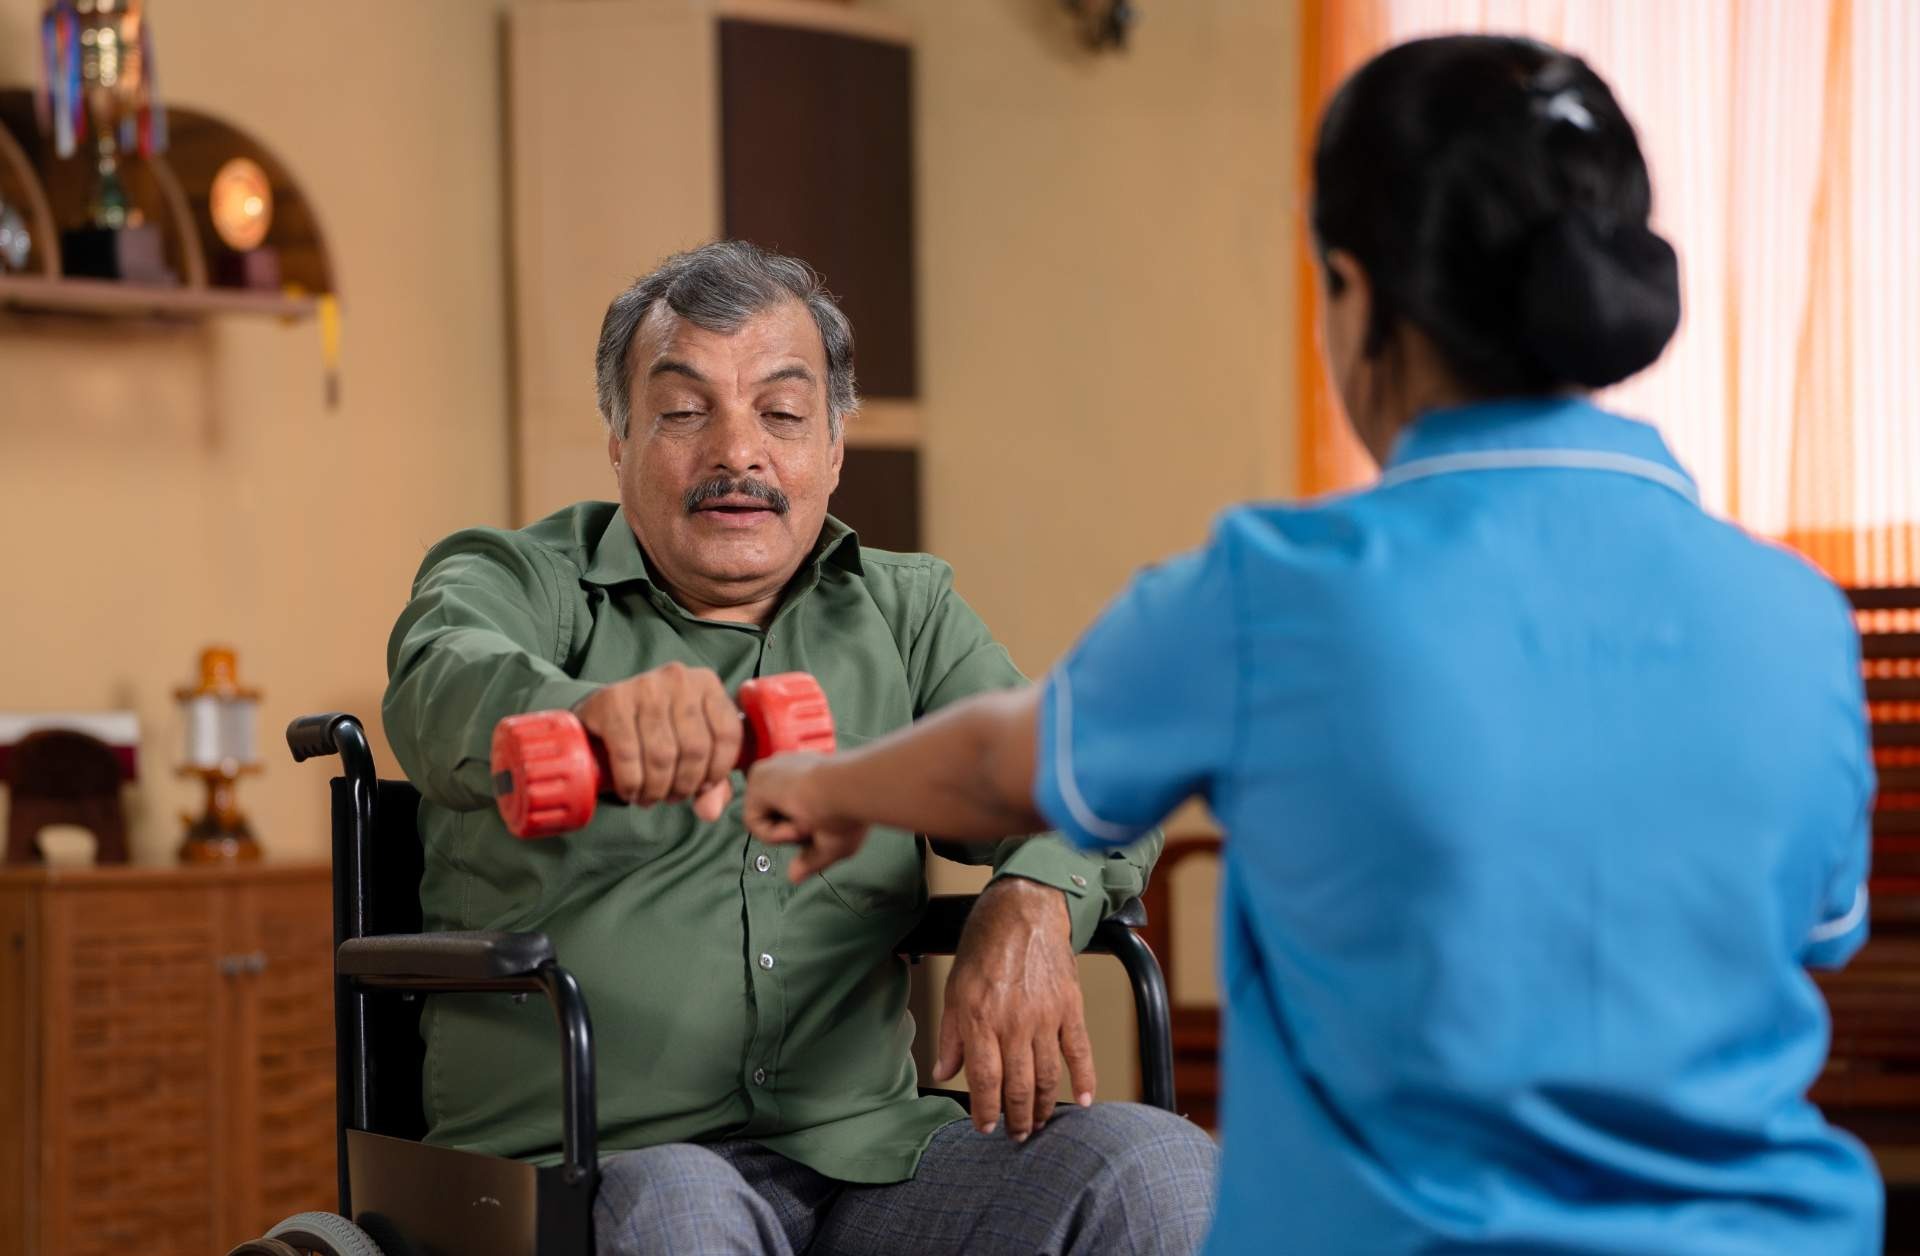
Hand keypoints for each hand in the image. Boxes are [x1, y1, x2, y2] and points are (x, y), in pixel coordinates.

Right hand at [572, 662, 742, 820]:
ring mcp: (645, 685)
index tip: (702, 789)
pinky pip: (629, 754)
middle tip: (672, 798)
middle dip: (684, 785)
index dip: (718, 771)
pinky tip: (631, 791)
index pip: (728, 734)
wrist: (602, 713)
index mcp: (707, 683)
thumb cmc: (657, 731)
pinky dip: (632, 782)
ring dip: (657, 788)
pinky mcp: (612, 700)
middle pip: (695, 748)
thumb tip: (710, 812)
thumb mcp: (691, 749)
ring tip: (650, 797)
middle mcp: (679, 678)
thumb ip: (712, 782)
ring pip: (662, 754)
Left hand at [743, 752, 870, 879]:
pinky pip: (754, 824)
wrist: (851, 792)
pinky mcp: (757, 779)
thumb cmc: (852, 813)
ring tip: (810, 820)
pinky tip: (797, 820)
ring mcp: (771, 772)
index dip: (800, 826)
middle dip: (794, 832)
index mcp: (808, 775)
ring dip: (789, 834)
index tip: (821, 825)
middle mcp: (787, 769)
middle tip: (817, 825)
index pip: (789, 806)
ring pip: (765, 822)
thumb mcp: (834, 842)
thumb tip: (794, 876)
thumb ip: (811, 858)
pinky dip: (775, 833)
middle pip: (775, 816)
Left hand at [934, 877, 1095, 1140]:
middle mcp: (1013, 1022)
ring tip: (1040, 1122)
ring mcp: (1046, 1017)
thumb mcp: (955, 988)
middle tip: (1016, 1134)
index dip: (985, 1110)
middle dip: (1017, 1118)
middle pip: (1019, 1086)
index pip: (984, 1080)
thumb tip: (944, 1071)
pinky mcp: (1070, 1007)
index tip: (985, 1127)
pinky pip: (1079, 1051)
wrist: (1025, 910)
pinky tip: (1085, 1100)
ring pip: (1048, 1076)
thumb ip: (950, 1034)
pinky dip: (1084, 1078)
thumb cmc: (985, 946)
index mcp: (980, 1019)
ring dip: (1045, 1106)